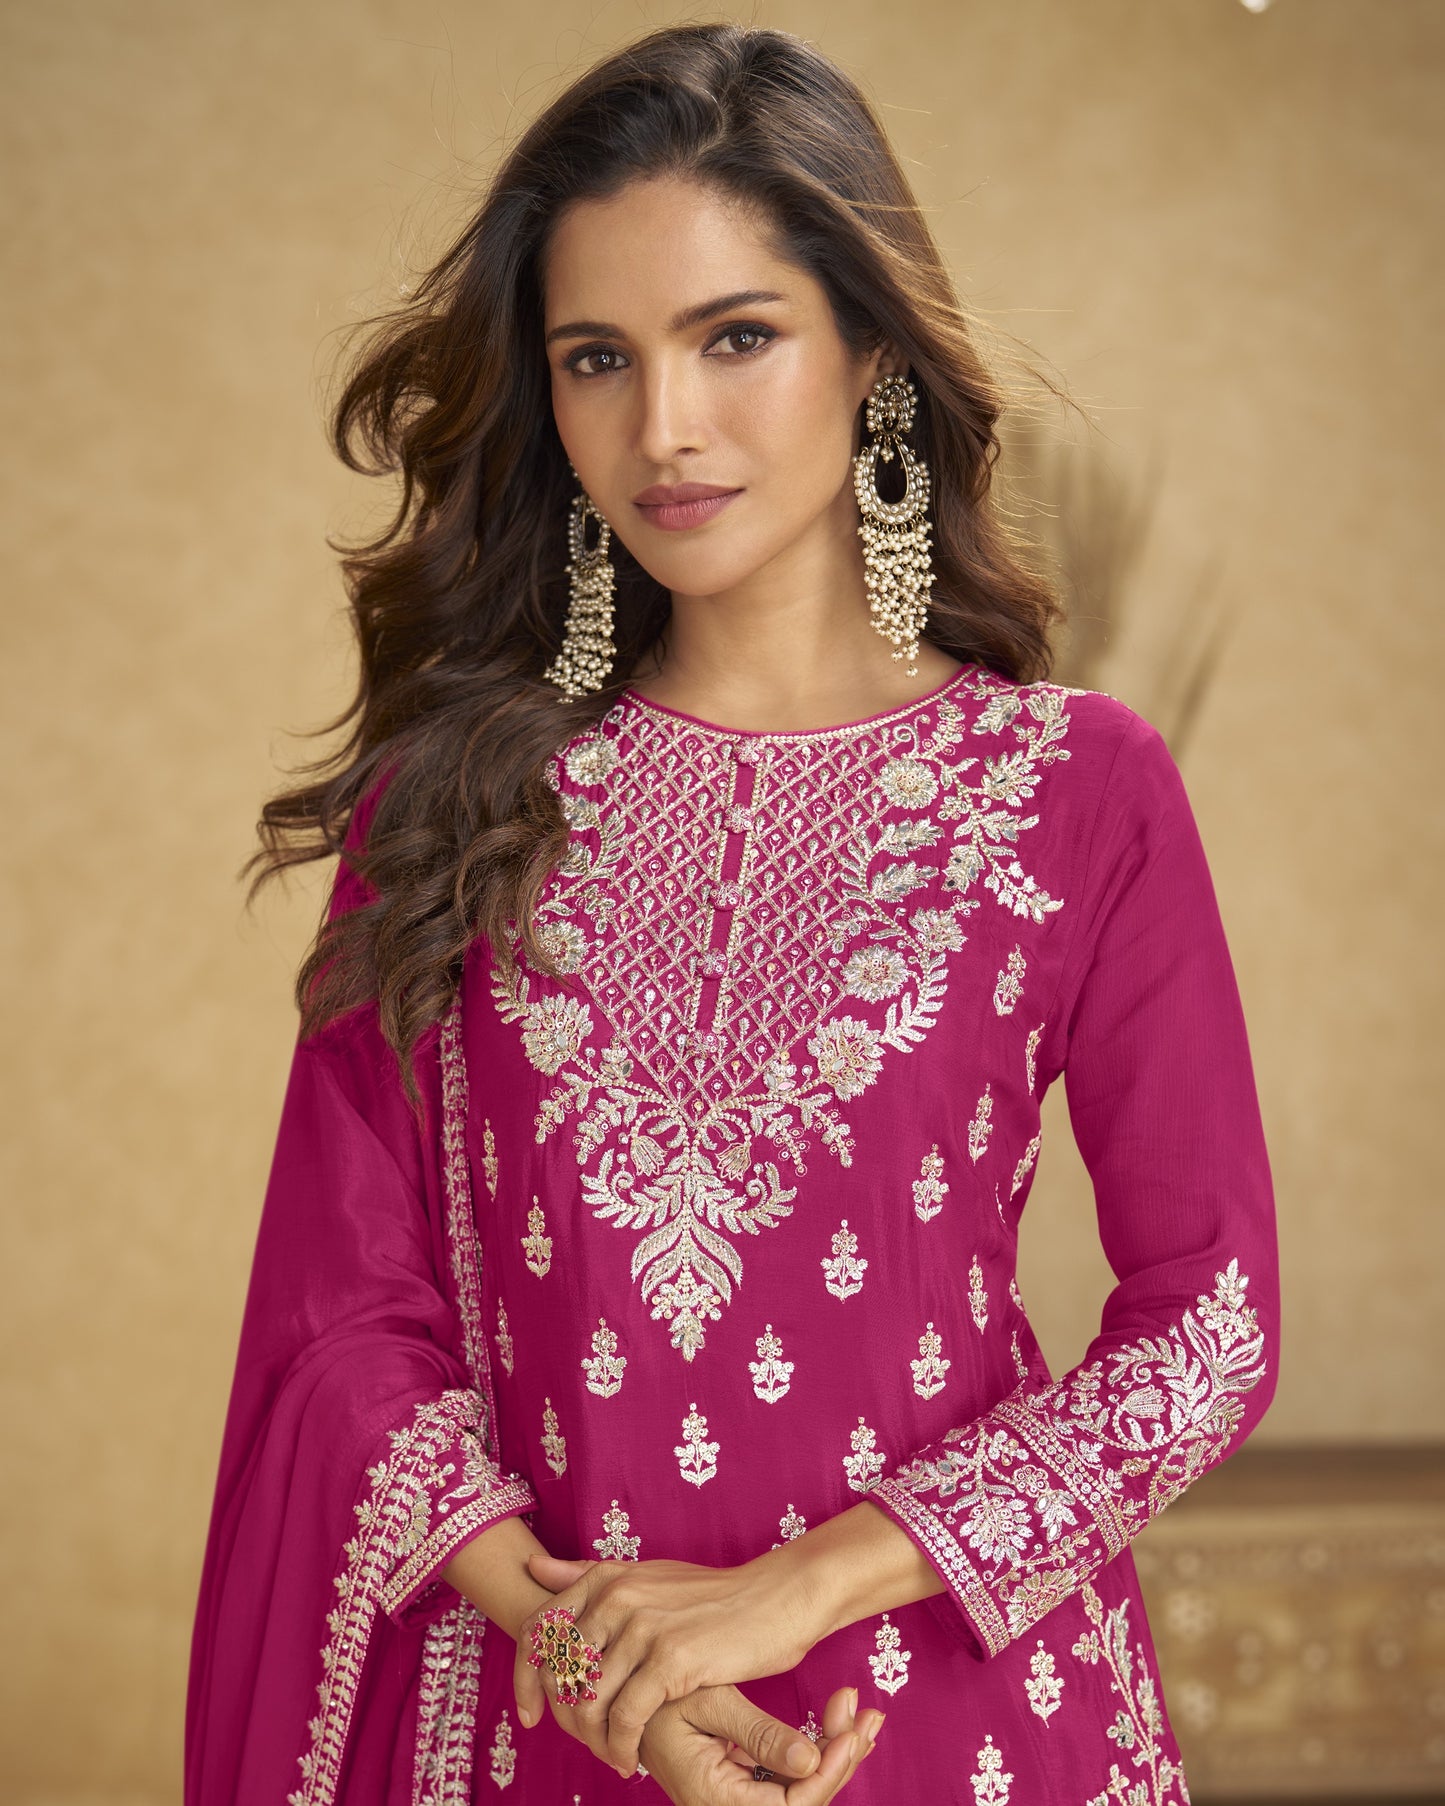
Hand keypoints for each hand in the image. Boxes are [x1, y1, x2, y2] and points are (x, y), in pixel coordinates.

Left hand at [516, 1550, 821, 1773]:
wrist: (776, 1598)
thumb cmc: (711, 1596)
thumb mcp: (647, 1576)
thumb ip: (589, 1575)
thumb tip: (534, 1570)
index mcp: (607, 1577)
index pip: (538, 1631)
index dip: (525, 1680)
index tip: (532, 1715)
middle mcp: (618, 1596)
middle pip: (557, 1674)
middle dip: (564, 1720)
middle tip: (586, 1743)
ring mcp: (643, 1627)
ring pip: (587, 1701)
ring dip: (592, 1741)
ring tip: (611, 1754)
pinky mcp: (671, 1660)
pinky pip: (624, 1718)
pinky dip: (620, 1748)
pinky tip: (631, 1759)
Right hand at [638, 1682, 883, 1804]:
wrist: (622, 1691)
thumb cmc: (657, 1690)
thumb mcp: (709, 1702)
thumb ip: (759, 1734)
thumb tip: (811, 1765)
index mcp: (714, 1798)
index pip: (791, 1805)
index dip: (829, 1772)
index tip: (853, 1729)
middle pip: (801, 1802)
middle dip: (841, 1760)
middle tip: (870, 1715)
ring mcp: (733, 1798)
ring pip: (798, 1790)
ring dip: (833, 1753)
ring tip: (861, 1712)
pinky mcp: (739, 1782)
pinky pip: (786, 1777)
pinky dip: (815, 1750)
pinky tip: (836, 1723)